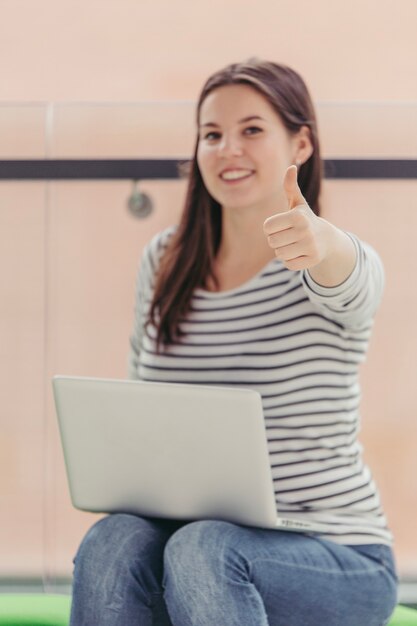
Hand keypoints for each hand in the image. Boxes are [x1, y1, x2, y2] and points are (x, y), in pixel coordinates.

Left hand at [263, 165, 355, 284]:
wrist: (326, 238)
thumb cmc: (305, 218)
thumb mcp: (297, 202)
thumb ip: (290, 186)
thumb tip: (291, 167)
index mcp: (298, 216)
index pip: (267, 227)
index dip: (272, 227)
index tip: (283, 225)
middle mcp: (305, 231)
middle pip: (272, 242)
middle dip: (277, 240)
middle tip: (289, 236)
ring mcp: (310, 247)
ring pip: (279, 254)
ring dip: (283, 251)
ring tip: (294, 244)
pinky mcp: (312, 260)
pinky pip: (288, 264)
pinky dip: (291, 261)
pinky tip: (300, 253)